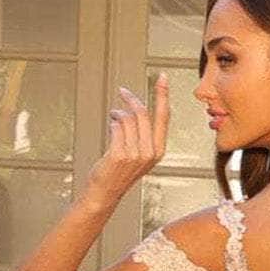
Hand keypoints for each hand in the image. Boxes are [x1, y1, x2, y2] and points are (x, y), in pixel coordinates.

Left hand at [82, 74, 169, 208]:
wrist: (105, 192)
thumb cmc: (119, 173)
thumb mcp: (138, 155)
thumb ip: (143, 135)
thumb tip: (137, 108)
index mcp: (158, 151)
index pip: (163, 117)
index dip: (162, 95)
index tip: (162, 78)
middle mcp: (149, 153)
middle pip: (142, 113)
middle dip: (130, 98)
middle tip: (123, 92)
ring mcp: (135, 154)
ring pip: (127, 118)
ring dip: (117, 113)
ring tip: (113, 116)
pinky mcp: (120, 154)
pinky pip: (116, 126)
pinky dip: (112, 122)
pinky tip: (111, 125)